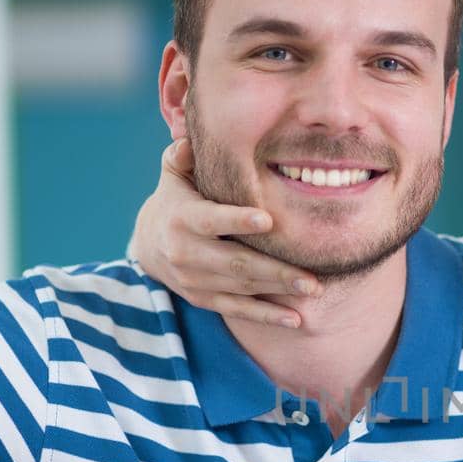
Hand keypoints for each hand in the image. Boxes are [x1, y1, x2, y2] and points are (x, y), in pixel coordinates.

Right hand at [130, 139, 319, 325]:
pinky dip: (266, 316)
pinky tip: (295, 320)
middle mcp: (186, 253)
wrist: (149, 244)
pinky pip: (237, 311)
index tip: (268, 220)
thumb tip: (190, 141)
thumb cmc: (177, 199)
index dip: (238, 220)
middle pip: (235, 263)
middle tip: (311, 276)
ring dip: (278, 291)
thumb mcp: (173, 174)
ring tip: (313, 289)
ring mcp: (195, 280)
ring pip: (241, 288)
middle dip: (275, 270)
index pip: (212, 220)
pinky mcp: (203, 299)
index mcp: (182, 218)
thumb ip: (182, 156)